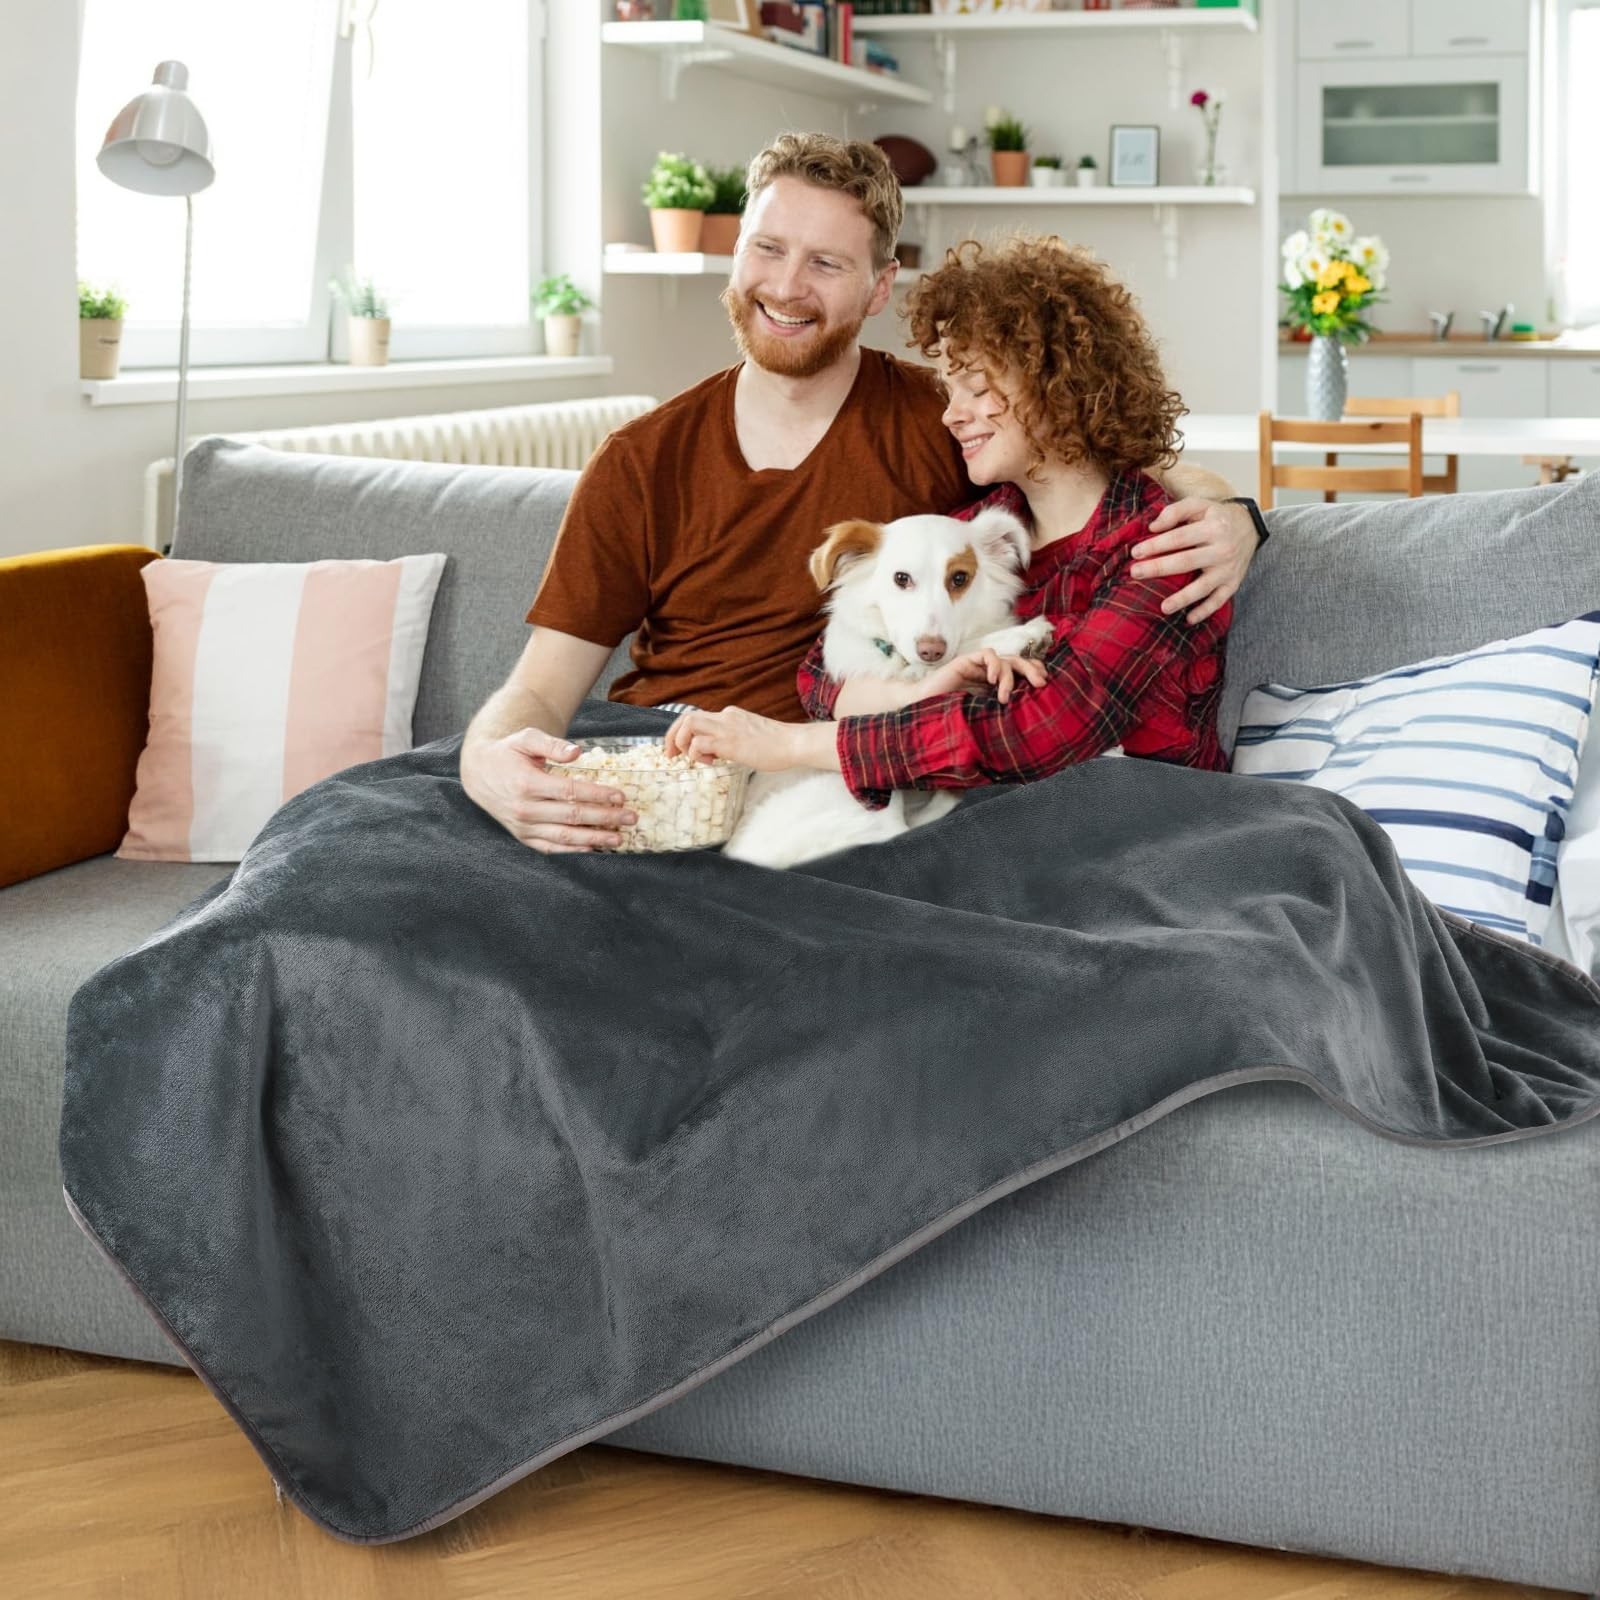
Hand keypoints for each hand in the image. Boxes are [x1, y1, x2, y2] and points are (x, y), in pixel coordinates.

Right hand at [459, 727, 635, 853]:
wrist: (479, 774)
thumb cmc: (508, 753)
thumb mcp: (526, 739)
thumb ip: (551, 744)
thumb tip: (577, 752)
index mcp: (526, 783)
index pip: (570, 792)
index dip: (597, 794)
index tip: (621, 795)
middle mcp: (525, 809)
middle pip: (573, 816)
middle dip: (605, 817)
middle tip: (631, 817)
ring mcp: (523, 827)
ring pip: (565, 836)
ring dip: (594, 839)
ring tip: (619, 838)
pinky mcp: (523, 837)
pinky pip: (551, 848)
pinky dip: (573, 850)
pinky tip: (593, 849)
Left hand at [662, 705, 799, 770]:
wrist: (793, 743)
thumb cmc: (776, 745)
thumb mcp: (749, 735)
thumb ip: (732, 738)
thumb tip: (717, 751)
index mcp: (729, 715)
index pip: (696, 716)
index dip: (680, 731)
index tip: (676, 748)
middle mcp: (725, 717)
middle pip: (686, 717)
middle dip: (672, 736)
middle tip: (670, 755)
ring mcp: (726, 728)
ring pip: (688, 725)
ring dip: (682, 743)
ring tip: (693, 759)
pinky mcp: (729, 742)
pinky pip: (699, 744)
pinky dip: (696, 754)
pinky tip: (710, 762)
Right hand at [909, 648, 1047, 705]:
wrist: (922, 710)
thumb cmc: (950, 718)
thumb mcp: (984, 716)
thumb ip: (1001, 712)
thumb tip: (1029, 723)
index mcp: (995, 686)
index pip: (1022, 671)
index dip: (1035, 672)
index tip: (1044, 686)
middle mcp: (989, 674)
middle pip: (1019, 661)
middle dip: (1032, 670)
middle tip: (1040, 684)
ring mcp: (978, 667)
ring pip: (1006, 659)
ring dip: (1009, 678)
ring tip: (1003, 697)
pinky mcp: (966, 661)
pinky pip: (988, 654)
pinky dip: (994, 665)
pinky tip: (990, 681)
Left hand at [1128, 497, 1256, 625]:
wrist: (1250, 527)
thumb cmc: (1216, 517)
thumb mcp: (1200, 505)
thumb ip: (1175, 511)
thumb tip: (1153, 527)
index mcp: (1213, 528)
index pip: (1179, 538)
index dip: (1156, 545)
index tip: (1135, 553)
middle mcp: (1223, 549)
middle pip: (1186, 562)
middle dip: (1159, 568)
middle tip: (1135, 573)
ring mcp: (1228, 569)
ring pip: (1203, 587)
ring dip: (1182, 599)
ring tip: (1163, 607)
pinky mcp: (1233, 583)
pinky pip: (1219, 600)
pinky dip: (1205, 611)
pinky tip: (1188, 619)